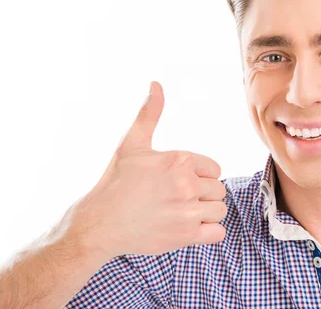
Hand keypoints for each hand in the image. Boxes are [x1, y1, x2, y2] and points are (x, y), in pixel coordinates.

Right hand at [63, 82, 226, 257]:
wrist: (100, 223)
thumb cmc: (116, 182)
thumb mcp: (132, 143)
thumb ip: (149, 113)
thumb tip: (156, 84)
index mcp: (179, 160)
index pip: (214, 168)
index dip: (199, 176)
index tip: (179, 183)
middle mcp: (187, 184)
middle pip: (218, 189)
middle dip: (202, 194)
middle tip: (178, 199)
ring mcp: (188, 212)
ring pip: (220, 210)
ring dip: (206, 213)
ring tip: (184, 213)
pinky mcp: (186, 236)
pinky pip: (218, 233)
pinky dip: (209, 232)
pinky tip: (191, 228)